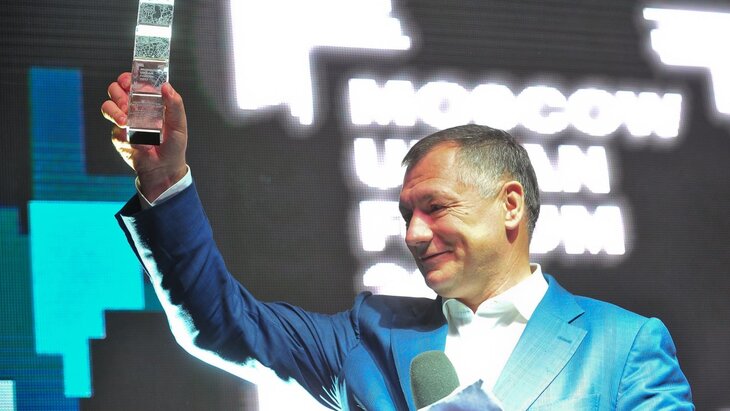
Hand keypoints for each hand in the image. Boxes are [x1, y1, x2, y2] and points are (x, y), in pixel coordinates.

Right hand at [101, 72, 187, 201]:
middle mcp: (133, 108)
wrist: (165, 169)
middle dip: (117, 93)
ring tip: (125, 122)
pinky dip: (126, 136)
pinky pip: (115, 131)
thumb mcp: (179, 124)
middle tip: (126, 103)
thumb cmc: (173, 145)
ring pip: (107, 107)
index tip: (127, 81)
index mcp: (147, 101)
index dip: (126, 78)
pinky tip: (140, 144)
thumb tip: (166, 86)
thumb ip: (175, 105)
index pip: (131, 83)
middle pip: (114, 91)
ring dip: (114, 112)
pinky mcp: (119, 137)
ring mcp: (124, 122)